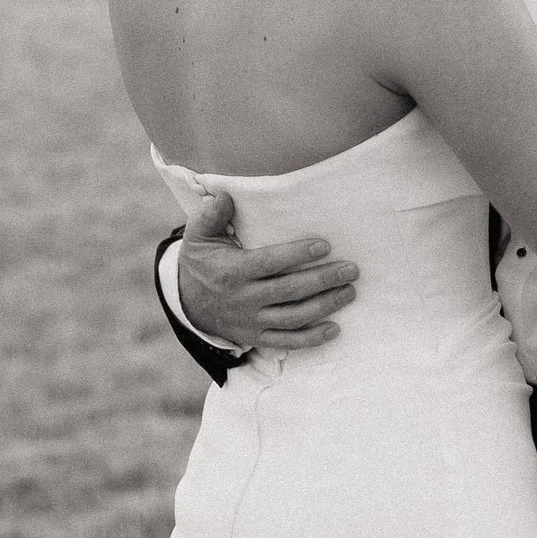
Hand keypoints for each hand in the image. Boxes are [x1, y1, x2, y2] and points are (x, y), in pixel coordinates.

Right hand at [176, 192, 359, 352]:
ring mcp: (252, 321)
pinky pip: (287, 342)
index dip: (296, 255)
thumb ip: (210, 215)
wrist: (186, 304)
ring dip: (325, 306)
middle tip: (350, 270)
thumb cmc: (200, 263)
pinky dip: (311, 339)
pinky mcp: (257, 338)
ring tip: (349, 291)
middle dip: (323, 280)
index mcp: (233, 271)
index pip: (269, 263)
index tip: (324, 245)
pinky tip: (334, 328)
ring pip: (294, 317)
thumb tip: (224, 196)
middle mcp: (244, 299)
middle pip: (289, 290)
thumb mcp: (198, 237)